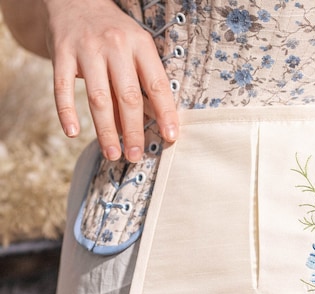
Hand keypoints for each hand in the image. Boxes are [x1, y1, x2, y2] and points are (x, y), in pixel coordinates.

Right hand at [44, 0, 177, 160]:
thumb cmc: (114, 34)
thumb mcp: (136, 48)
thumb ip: (143, 82)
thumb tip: (155, 123)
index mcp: (140, 45)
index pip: (157, 85)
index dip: (165, 113)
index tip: (170, 137)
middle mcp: (115, 45)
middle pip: (127, 97)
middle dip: (133, 131)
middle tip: (136, 155)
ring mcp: (86, 49)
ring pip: (98, 98)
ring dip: (106, 130)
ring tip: (113, 154)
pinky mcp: (61, 53)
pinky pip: (62, 88)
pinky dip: (66, 112)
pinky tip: (72, 133)